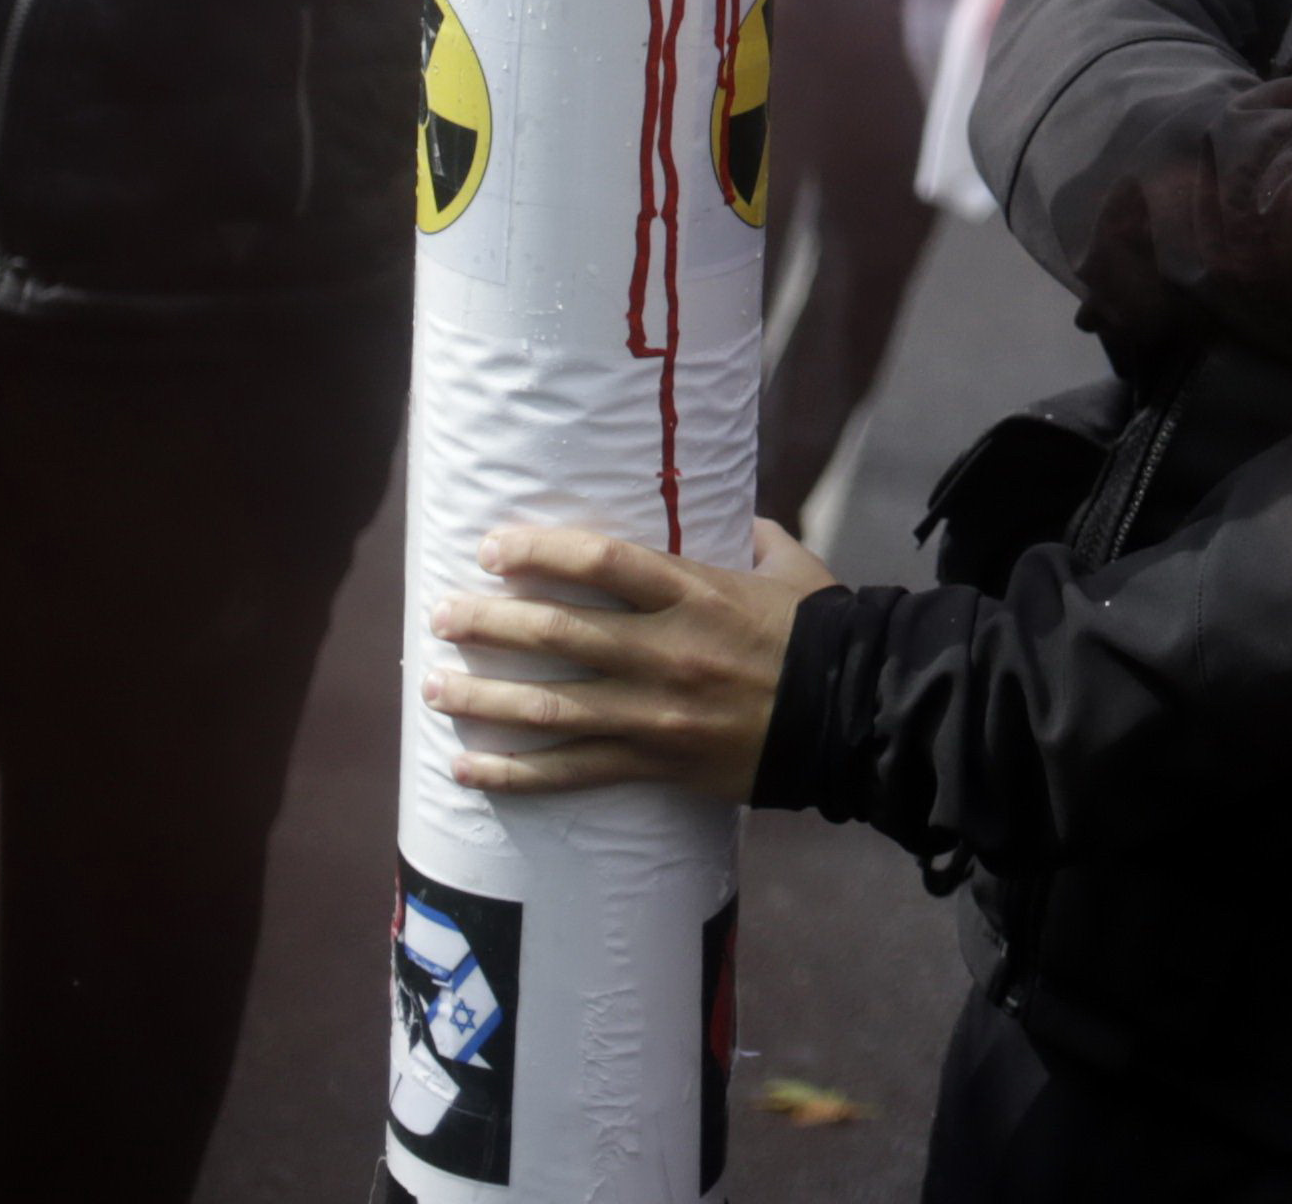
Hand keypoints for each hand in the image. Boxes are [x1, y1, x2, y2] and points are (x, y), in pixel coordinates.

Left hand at [427, 518, 838, 800]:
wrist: (858, 713)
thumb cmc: (825, 632)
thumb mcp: (791, 569)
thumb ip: (750, 538)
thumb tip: (728, 518)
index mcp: (696, 591)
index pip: (600, 561)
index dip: (537, 551)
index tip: (492, 548)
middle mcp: (667, 650)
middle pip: (558, 633)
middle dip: (488, 623)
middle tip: (440, 615)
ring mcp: (658, 711)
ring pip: (550, 707)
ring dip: (483, 697)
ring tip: (432, 686)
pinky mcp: (659, 763)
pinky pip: (571, 772)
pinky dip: (512, 772)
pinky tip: (467, 766)